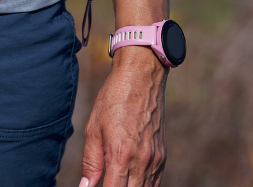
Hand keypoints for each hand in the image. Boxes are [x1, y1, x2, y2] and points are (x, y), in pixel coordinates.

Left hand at [79, 46, 166, 186]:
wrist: (141, 77)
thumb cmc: (113, 99)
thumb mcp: (93, 128)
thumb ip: (91, 162)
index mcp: (121, 155)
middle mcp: (141, 162)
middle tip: (106, 181)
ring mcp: (155, 161)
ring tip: (117, 180)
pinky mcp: (162, 157)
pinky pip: (155, 183)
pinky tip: (131, 182)